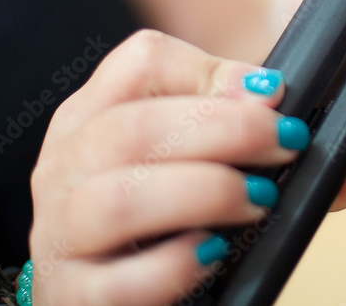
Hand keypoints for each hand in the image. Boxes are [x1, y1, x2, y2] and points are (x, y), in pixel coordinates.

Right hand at [28, 30, 306, 305]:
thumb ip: (236, 120)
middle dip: (227, 130)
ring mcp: (61, 234)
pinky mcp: (73, 296)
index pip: (140, 63)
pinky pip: (117, 284)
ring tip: (258, 200)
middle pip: (133, 128)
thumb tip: (276, 93)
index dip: (211, 70)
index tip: (270, 92)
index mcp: (95, 113)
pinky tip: (213, 252)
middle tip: (285, 144)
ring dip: (205, 193)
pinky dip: (173, 266)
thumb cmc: (159, 213)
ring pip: (118, 201)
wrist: (114, 298)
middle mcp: (67, 166)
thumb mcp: (188, 152)